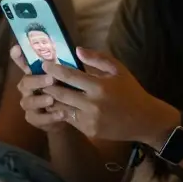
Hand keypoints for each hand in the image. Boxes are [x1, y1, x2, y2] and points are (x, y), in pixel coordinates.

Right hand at [11, 45, 67, 132]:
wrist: (68, 115)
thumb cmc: (67, 90)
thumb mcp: (70, 76)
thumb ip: (70, 64)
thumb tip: (79, 51)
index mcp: (34, 73)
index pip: (23, 61)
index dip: (18, 56)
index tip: (17, 49)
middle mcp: (28, 87)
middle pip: (25, 82)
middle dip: (37, 80)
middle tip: (51, 79)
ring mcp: (29, 103)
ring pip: (28, 101)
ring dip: (39, 100)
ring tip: (51, 99)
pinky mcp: (33, 118)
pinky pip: (37, 118)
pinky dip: (49, 117)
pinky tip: (61, 114)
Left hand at [42, 47, 177, 143]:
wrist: (144, 120)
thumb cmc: (130, 91)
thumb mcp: (118, 70)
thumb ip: (98, 59)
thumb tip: (76, 51)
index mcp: (99, 87)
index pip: (70, 76)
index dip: (54, 70)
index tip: (43, 64)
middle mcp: (92, 104)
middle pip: (60, 94)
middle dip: (47, 86)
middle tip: (38, 79)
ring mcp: (89, 120)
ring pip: (61, 108)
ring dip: (50, 100)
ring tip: (43, 92)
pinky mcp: (89, 131)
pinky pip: (70, 120)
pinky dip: (61, 111)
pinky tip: (56, 105)